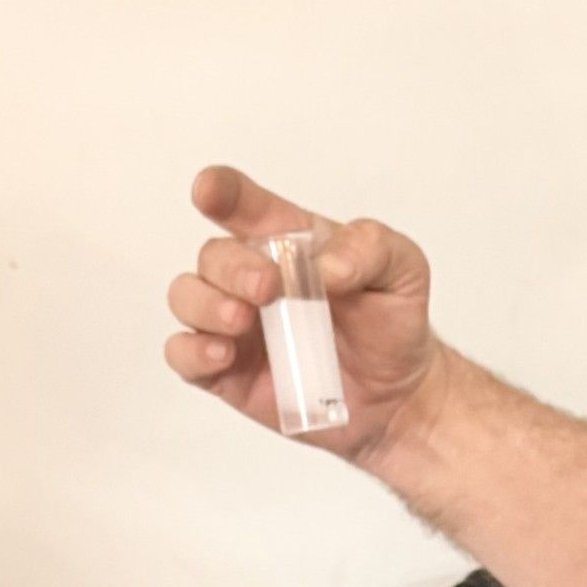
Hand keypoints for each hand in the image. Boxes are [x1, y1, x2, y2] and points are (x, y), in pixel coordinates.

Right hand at [166, 164, 446, 466]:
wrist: (398, 396)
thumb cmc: (392, 322)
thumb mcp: (403, 269)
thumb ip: (370, 249)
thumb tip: (328, 264)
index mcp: (287, 241)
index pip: (242, 204)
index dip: (220, 191)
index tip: (209, 190)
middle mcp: (251, 276)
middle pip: (213, 256)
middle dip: (232, 268)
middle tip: (268, 288)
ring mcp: (234, 324)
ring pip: (187, 298)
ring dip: (206, 304)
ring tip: (241, 321)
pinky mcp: (226, 372)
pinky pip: (184, 356)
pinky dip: (193, 351)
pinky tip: (221, 354)